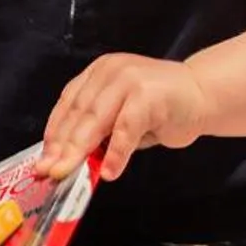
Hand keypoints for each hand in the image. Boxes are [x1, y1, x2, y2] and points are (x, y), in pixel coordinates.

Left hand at [38, 54, 212, 180]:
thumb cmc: (160, 109)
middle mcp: (110, 71)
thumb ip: (98, 132)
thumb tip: (68, 162)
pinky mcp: (148, 95)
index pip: (68, 104)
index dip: (53, 134)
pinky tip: (110, 171)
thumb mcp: (121, 116)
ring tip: (69, 174)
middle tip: (50, 172)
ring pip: (96, 120)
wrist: (203, 94)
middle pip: (79, 114)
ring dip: (80, 151)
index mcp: (99, 72)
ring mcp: (130, 79)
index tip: (42, 161)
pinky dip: (116, 152)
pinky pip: (125, 128)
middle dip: (62, 147)